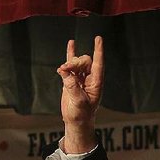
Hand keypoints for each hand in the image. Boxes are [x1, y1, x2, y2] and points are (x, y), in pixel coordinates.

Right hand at [57, 36, 103, 152]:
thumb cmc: (81, 114)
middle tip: (65, 70)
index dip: (98, 51)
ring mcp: (81, 78)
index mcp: (96, 84)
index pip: (98, 64)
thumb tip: (65, 72)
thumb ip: (72, 86)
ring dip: (69, 64)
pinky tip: (71, 43)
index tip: (98, 39)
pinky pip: (71, 64)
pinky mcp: (72, 79)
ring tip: (61, 70)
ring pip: (76, 63)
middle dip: (74, 63)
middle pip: (84, 62)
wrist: (76, 121)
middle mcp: (90, 79)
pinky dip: (70, 54)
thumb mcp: (78, 101)